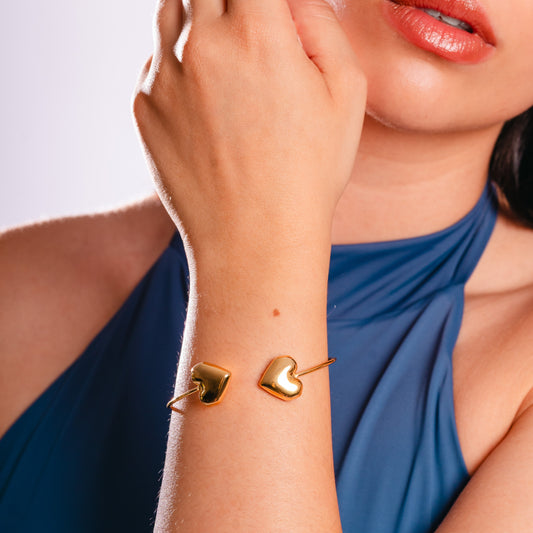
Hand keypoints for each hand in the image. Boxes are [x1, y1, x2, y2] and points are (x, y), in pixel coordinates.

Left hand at [131, 0, 365, 267]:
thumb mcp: (345, 91)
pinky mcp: (143, 108)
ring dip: (200, 19)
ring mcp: (163, 76)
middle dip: (231, 1)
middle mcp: (201, 44)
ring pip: (173, 12)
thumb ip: (319, 22)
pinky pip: (156, 62)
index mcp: (258, 31)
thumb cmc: (307, 174)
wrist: (253, 240)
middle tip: (250, 32)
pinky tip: (207, 102)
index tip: (269, 13)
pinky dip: (179, 63)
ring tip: (229, 62)